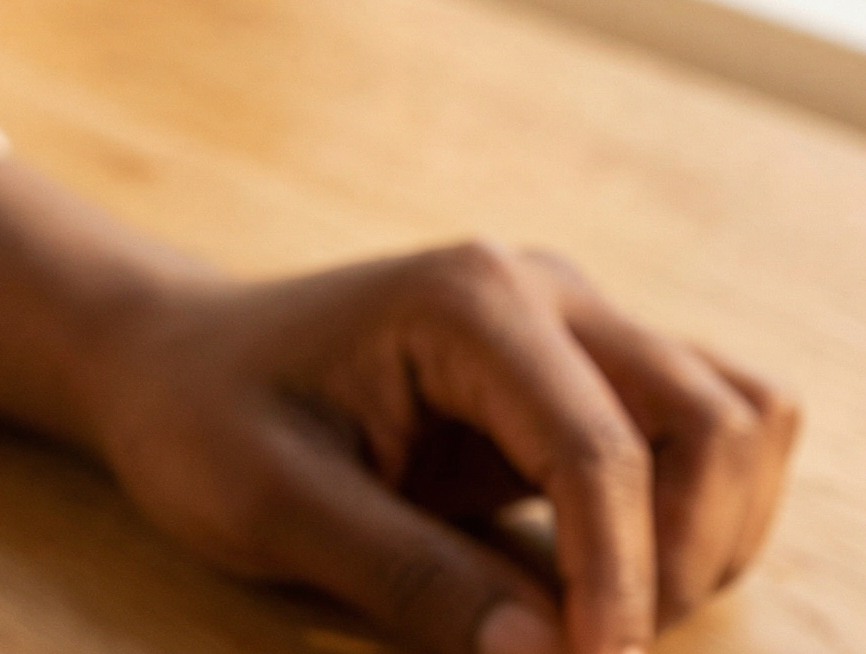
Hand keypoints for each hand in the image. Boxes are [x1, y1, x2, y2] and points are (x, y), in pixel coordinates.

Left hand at [89, 241, 799, 653]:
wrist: (171, 361)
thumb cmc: (201, 421)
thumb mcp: (272, 508)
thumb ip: (411, 581)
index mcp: (464, 300)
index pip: (602, 455)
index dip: (616, 592)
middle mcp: (539, 288)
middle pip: (709, 421)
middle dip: (680, 558)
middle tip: (587, 647)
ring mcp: (567, 319)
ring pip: (733, 417)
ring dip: (710, 533)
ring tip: (602, 614)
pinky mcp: (574, 368)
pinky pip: (703, 430)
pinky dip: (704, 512)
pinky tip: (616, 574)